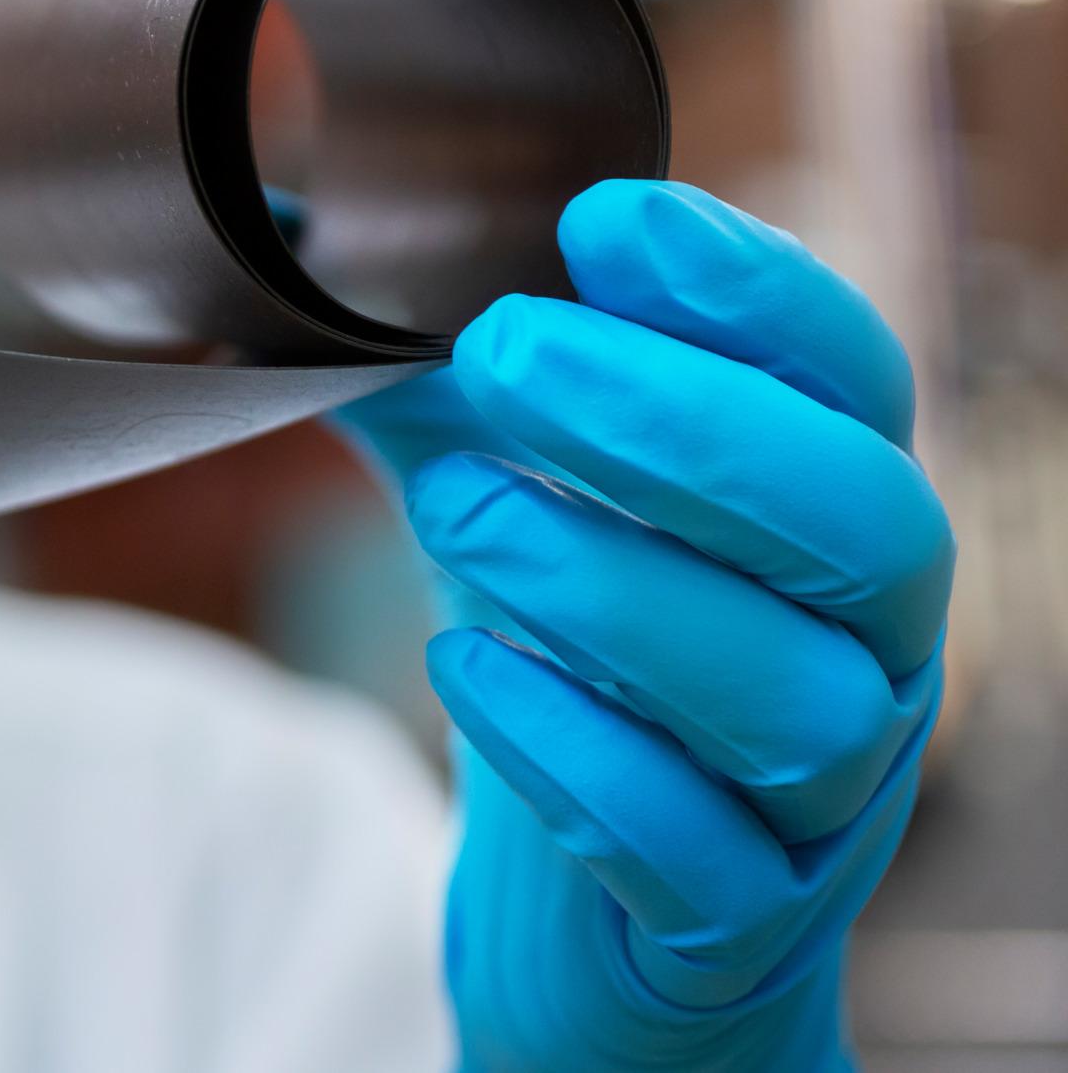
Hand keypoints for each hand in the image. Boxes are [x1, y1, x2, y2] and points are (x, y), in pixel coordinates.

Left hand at [335, 181, 949, 1070]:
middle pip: (865, 524)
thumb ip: (430, 372)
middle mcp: (863, 651)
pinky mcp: (738, 926)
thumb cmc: (574, 673)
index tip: (599, 222)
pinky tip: (463, 666)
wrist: (596, 924)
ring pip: (792, 701)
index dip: (751, 291)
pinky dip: (578, 756)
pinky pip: (701, 855)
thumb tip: (282, 234)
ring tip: (457, 510)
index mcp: (825, 515)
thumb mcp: (516, 500)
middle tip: (502, 351)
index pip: (852, 380)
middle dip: (681, 425)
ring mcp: (820, 803)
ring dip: (612, 586)